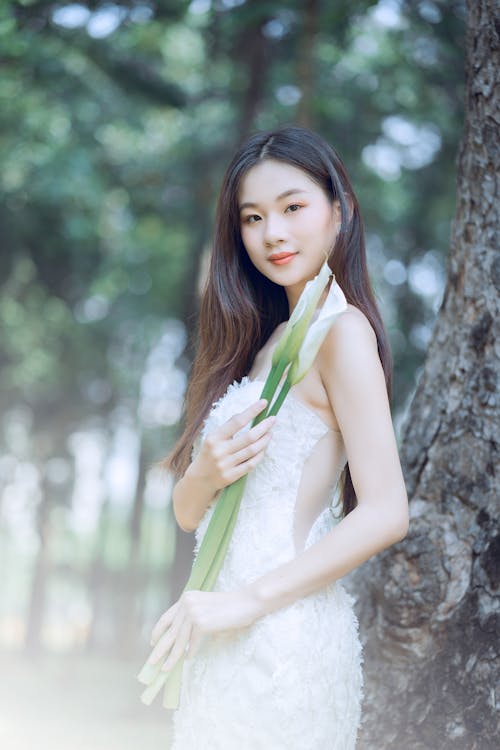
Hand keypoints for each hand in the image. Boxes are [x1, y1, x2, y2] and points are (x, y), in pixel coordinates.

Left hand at [148, 588, 262, 671]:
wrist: (246, 603)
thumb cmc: (229, 607)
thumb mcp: (205, 607)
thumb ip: (192, 617)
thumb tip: (180, 640)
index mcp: (186, 598)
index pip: (166, 617)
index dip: (158, 632)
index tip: (152, 642)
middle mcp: (187, 603)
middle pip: (169, 631)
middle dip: (159, 649)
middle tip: (150, 663)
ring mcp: (193, 612)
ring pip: (179, 641)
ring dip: (172, 657)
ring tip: (165, 669)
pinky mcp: (202, 623)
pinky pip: (193, 643)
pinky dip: (191, 652)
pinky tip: (189, 658)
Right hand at [188, 399, 275, 492]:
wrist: (199, 479)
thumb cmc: (209, 453)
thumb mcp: (212, 438)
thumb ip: (227, 427)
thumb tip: (243, 414)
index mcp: (214, 438)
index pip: (237, 422)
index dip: (252, 411)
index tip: (264, 403)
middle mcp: (220, 451)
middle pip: (248, 437)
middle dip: (264, 426)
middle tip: (273, 419)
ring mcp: (226, 465)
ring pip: (252, 450)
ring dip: (264, 440)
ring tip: (270, 432)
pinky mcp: (231, 476)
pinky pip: (251, 464)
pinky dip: (260, 455)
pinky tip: (264, 448)